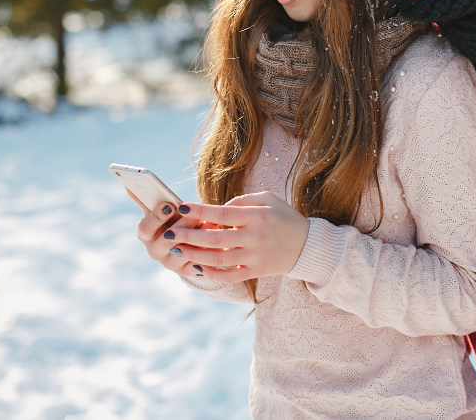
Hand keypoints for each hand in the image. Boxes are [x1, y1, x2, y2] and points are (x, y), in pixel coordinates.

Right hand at [131, 190, 214, 277]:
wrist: (184, 242)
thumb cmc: (171, 219)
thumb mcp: (160, 209)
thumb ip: (148, 198)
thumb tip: (130, 182)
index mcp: (146, 234)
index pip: (145, 229)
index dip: (156, 218)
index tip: (169, 206)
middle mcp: (155, 251)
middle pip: (168, 241)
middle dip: (183, 226)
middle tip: (196, 214)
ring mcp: (171, 263)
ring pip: (186, 252)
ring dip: (200, 236)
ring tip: (213, 222)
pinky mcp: (187, 270)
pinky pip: (199, 261)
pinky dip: (210, 248)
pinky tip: (220, 237)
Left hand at [153, 191, 310, 283]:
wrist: (307, 245)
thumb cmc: (284, 217)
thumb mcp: (267, 199)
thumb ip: (241, 201)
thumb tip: (216, 209)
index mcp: (257, 216)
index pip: (222, 213)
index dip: (199, 211)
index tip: (180, 208)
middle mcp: (255, 237)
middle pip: (215, 238)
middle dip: (189, 235)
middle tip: (169, 233)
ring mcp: (255, 257)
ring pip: (218, 259)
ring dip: (194, 255)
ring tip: (177, 250)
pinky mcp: (256, 272)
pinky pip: (229, 276)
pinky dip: (212, 273)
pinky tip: (198, 266)